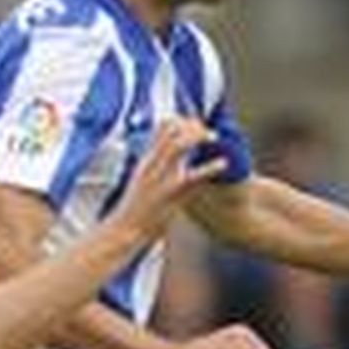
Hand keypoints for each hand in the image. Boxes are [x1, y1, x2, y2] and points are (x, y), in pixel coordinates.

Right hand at [111, 116, 229, 242]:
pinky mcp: (173, 193)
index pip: (162, 127)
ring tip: (213, 137)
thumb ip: (153, 166)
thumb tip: (164, 155)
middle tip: (206, 131)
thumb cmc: (135, 208)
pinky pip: (194, 176)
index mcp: (147, 160)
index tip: (194, 122)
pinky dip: (211, 167)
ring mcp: (162, 177)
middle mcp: (153, 164)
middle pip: (172, 130)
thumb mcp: (140, 181)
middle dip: (192, 125)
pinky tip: (223, 163)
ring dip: (198, 136)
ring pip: (180, 145)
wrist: (125, 229)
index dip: (181, 119)